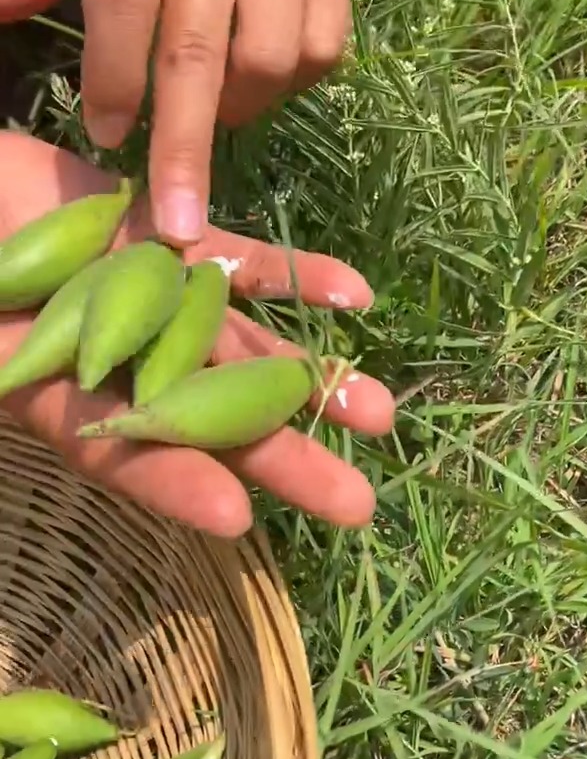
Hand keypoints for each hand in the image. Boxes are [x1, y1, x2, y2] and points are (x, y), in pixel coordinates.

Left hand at [0, 0, 349, 245]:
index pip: (124, 2)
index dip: (112, 76)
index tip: (105, 135)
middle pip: (198, 52)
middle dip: (183, 145)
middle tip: (175, 225)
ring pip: (269, 61)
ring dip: (238, 108)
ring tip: (213, 107)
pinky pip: (320, 52)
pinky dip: (291, 82)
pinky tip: (262, 73)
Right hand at [0, 132, 393, 536]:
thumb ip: (17, 374)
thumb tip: (58, 402)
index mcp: (63, 394)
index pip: (120, 449)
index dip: (173, 482)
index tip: (236, 515)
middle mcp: (125, 360)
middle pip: (208, 414)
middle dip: (281, 455)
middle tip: (356, 506)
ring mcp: (159, 301)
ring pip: (243, 346)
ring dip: (310, 378)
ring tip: (379, 415)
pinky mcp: (178, 243)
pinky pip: (246, 264)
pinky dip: (299, 277)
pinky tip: (357, 296)